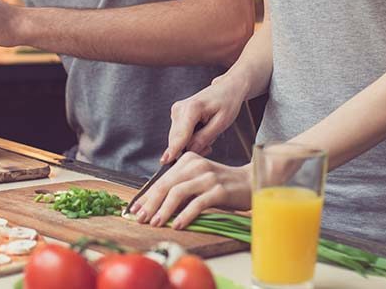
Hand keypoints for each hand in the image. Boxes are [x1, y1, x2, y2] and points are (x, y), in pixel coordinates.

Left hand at [132, 153, 251, 229]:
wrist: (250, 183)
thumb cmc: (221, 185)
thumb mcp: (198, 181)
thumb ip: (180, 188)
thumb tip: (154, 207)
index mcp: (188, 160)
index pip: (162, 180)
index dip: (146, 196)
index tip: (135, 209)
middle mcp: (196, 165)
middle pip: (166, 185)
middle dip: (150, 204)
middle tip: (140, 218)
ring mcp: (208, 177)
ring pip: (178, 193)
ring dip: (163, 210)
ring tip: (155, 223)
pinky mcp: (219, 190)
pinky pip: (197, 203)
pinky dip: (184, 215)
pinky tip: (177, 225)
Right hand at [161, 73, 248, 164]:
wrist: (227, 88)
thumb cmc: (227, 103)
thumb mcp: (222, 123)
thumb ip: (205, 137)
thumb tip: (190, 151)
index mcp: (192, 108)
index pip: (181, 135)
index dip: (174, 150)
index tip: (164, 161)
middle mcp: (179, 108)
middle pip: (177, 139)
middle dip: (191, 149)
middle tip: (209, 147)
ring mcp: (176, 111)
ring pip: (177, 139)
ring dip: (191, 144)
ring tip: (208, 137)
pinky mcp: (176, 114)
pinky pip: (179, 134)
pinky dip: (189, 139)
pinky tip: (202, 133)